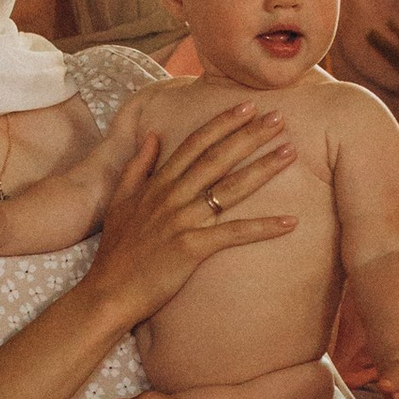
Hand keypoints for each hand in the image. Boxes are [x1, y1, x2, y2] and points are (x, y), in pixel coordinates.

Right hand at [82, 111, 296, 328]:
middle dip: (249, 135)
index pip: (195, 144)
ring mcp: (181, 221)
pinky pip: (234, 234)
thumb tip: (152, 135)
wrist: (108, 291)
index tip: (247, 106)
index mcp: (157, 184)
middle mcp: (171, 197)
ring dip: (262, 169)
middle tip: (279, 118)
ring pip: (229, 189)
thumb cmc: (116, 252)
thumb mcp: (120, 201)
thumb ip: (137, 167)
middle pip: (216, 158)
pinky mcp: (191, 249)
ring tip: (289, 153)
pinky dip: (263, 227)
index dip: (222, 123)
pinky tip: (290, 221)